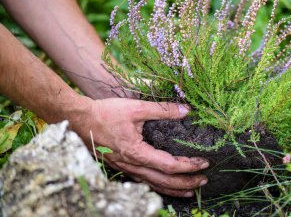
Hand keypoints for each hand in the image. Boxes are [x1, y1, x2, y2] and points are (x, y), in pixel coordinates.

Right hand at [77, 98, 208, 196]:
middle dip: (186, 182)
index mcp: (137, 153)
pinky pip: (143, 181)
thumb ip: (162, 110)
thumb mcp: (136, 108)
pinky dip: (158, 186)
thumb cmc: (105, 114)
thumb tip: (186, 111)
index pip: (169, 166)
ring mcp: (126, 168)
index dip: (188, 166)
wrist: (79, 120)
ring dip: (173, 189)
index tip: (203, 163)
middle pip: (164, 181)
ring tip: (189, 190)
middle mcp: (132, 166)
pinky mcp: (121, 166)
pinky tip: (163, 185)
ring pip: (153, 185)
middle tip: (203, 180)